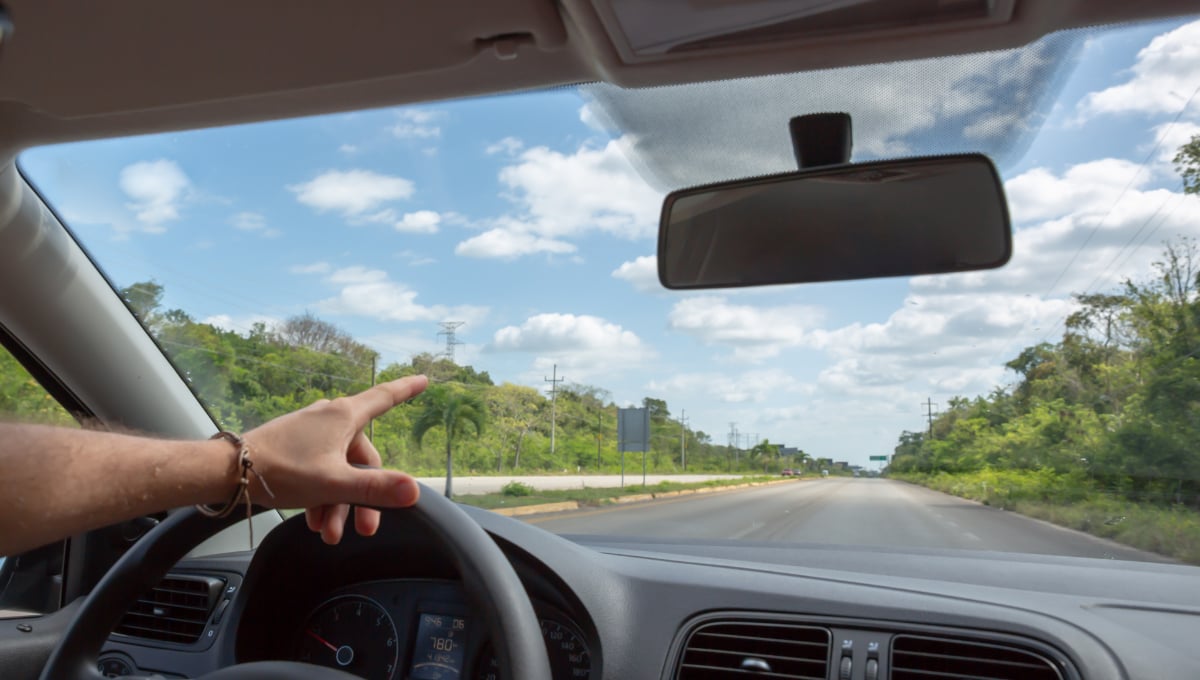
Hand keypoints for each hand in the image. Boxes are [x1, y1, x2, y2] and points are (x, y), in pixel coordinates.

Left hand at [242, 375, 427, 543]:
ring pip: (339, 469)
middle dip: (364, 496)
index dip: (407, 389)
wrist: (226, 473)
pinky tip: (315, 521)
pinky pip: (320, 470)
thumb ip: (376, 488)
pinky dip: (322, 495)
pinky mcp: (293, 446)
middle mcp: (329, 418)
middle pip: (362, 457)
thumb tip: (414, 490)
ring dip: (339, 503)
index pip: (385, 397)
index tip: (424, 379)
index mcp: (343, 416)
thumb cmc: (280, 470)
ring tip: (329, 532)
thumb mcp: (334, 484)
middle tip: (365, 527)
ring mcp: (310, 432)